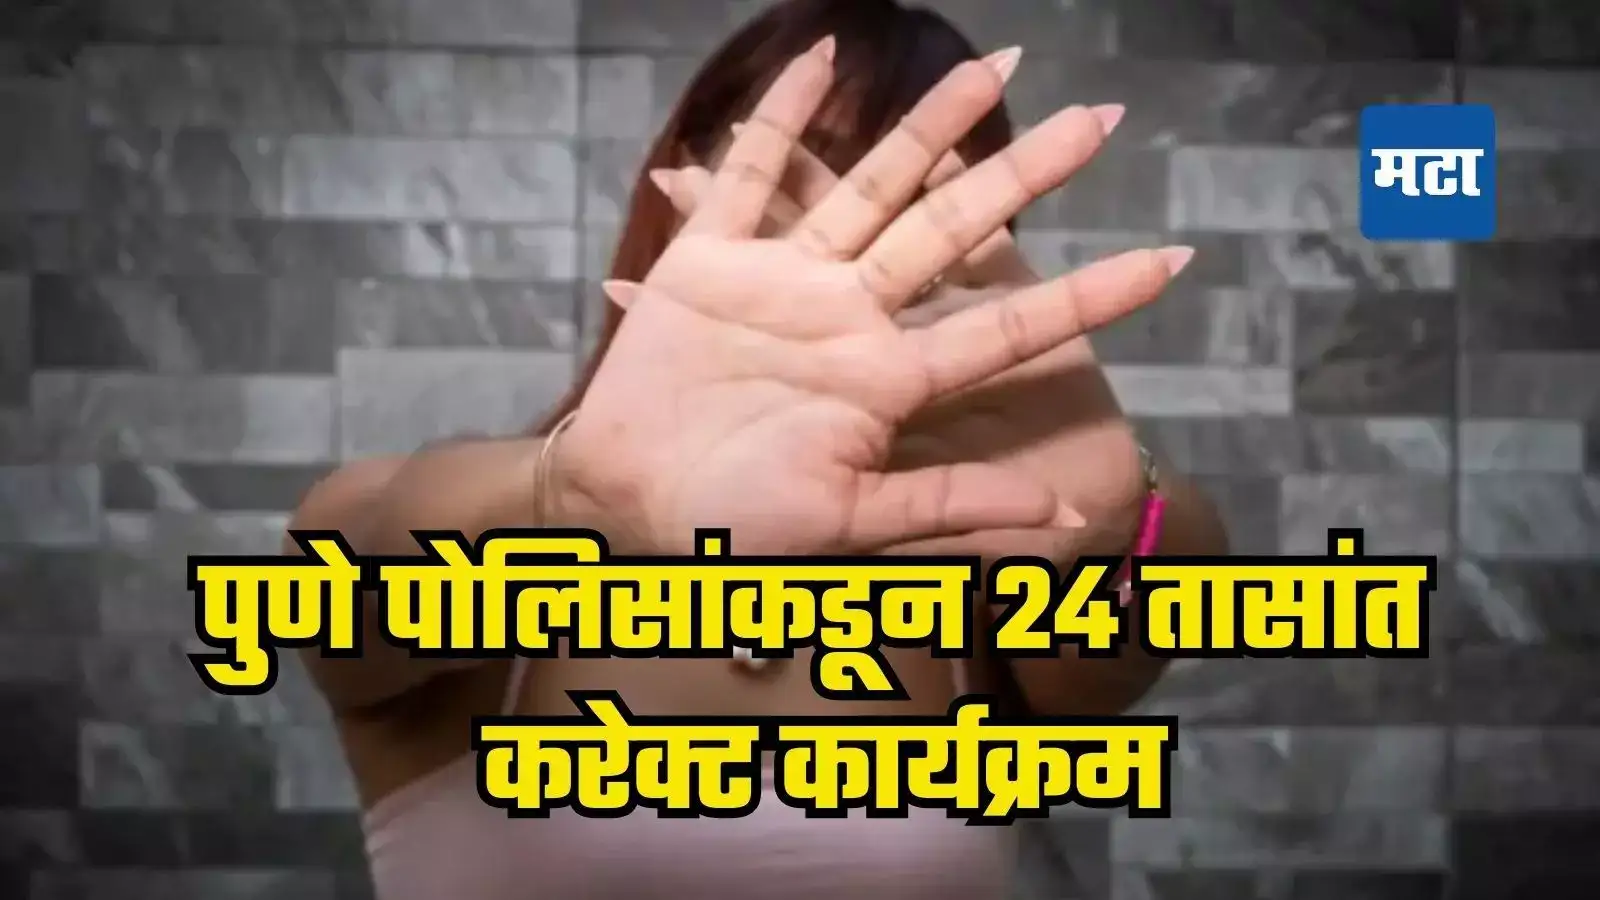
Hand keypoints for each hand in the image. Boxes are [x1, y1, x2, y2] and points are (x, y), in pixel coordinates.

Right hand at [554, 39, 1187, 555]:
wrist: (629, 517)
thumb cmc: (738, 534)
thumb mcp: (853, 529)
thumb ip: (949, 509)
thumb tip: (1062, 523)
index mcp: (889, 379)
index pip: (1011, 325)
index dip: (1092, 295)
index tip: (1173, 262)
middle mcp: (849, 319)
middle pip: (955, 228)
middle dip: (1026, 174)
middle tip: (1101, 119)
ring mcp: (784, 284)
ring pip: (870, 186)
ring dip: (928, 127)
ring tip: (992, 69)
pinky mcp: (708, 265)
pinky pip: (753, 177)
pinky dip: (777, 118)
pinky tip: (817, 56)